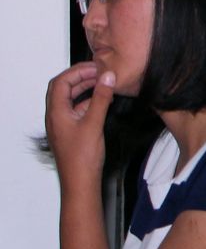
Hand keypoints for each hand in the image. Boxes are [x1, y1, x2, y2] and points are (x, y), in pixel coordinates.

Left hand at [45, 62, 114, 187]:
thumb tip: (107, 77)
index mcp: (56, 113)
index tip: (96, 67)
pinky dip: (87, 101)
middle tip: (99, 72)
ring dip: (84, 88)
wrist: (80, 181)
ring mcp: (62, 124)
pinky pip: (75, 109)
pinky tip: (102, 102)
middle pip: (62, 88)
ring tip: (103, 83)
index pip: (61, 82)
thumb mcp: (94, 123)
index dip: (77, 71)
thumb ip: (101, 98)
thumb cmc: (83, 157)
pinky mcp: (70, 130)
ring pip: (69, 99)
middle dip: (79, 77)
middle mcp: (55, 117)